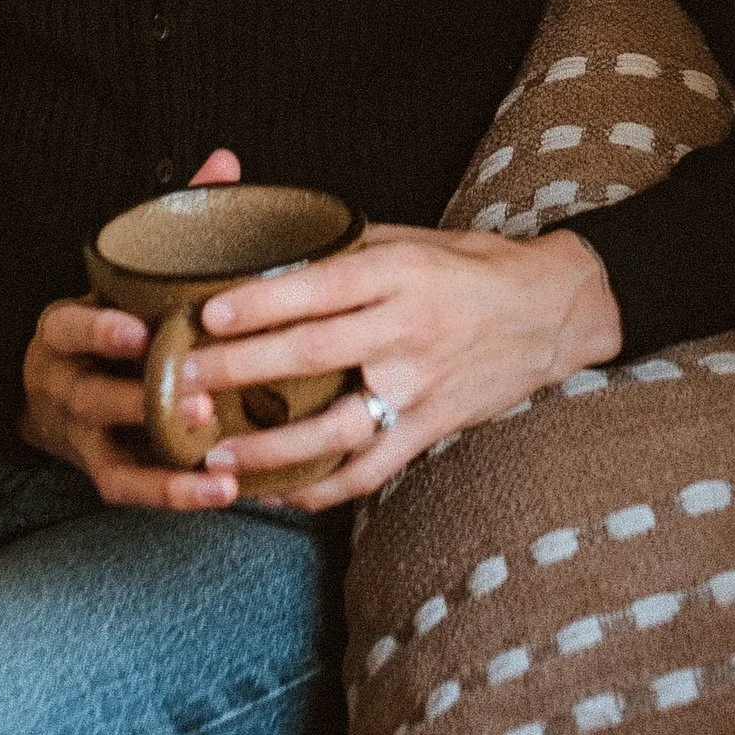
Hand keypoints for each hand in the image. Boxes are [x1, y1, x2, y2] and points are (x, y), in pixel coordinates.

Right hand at [18, 150, 244, 507]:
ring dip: (167, 459)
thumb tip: (226, 162)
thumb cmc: (112, 317)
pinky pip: (130, 489)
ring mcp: (78, 432)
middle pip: (93, 395)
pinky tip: (223, 493)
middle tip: (201, 399)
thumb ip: (169, 222)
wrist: (57, 388)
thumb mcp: (125, 273)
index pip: (69, 325)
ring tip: (221, 457)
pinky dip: (174, 494)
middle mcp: (63, 381)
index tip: (140, 329)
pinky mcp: (99, 470)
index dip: (100, 330)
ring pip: (113, 451)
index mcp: (64, 326)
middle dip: (144, 399)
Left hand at [178, 221, 622, 510]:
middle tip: (182, 383)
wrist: (552, 310)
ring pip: (337, 427)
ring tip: (215, 456)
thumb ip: (344, 248)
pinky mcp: (432, 428)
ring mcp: (420, 386)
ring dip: (271, 447)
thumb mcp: (410, 238)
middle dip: (241, 371)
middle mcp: (407, 330)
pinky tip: (280, 496)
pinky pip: (372, 468)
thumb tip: (265, 247)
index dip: (261, 302)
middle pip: (313, 354)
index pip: (319, 287)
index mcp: (399, 274)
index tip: (206, 312)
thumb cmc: (470, 266)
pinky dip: (325, 488)